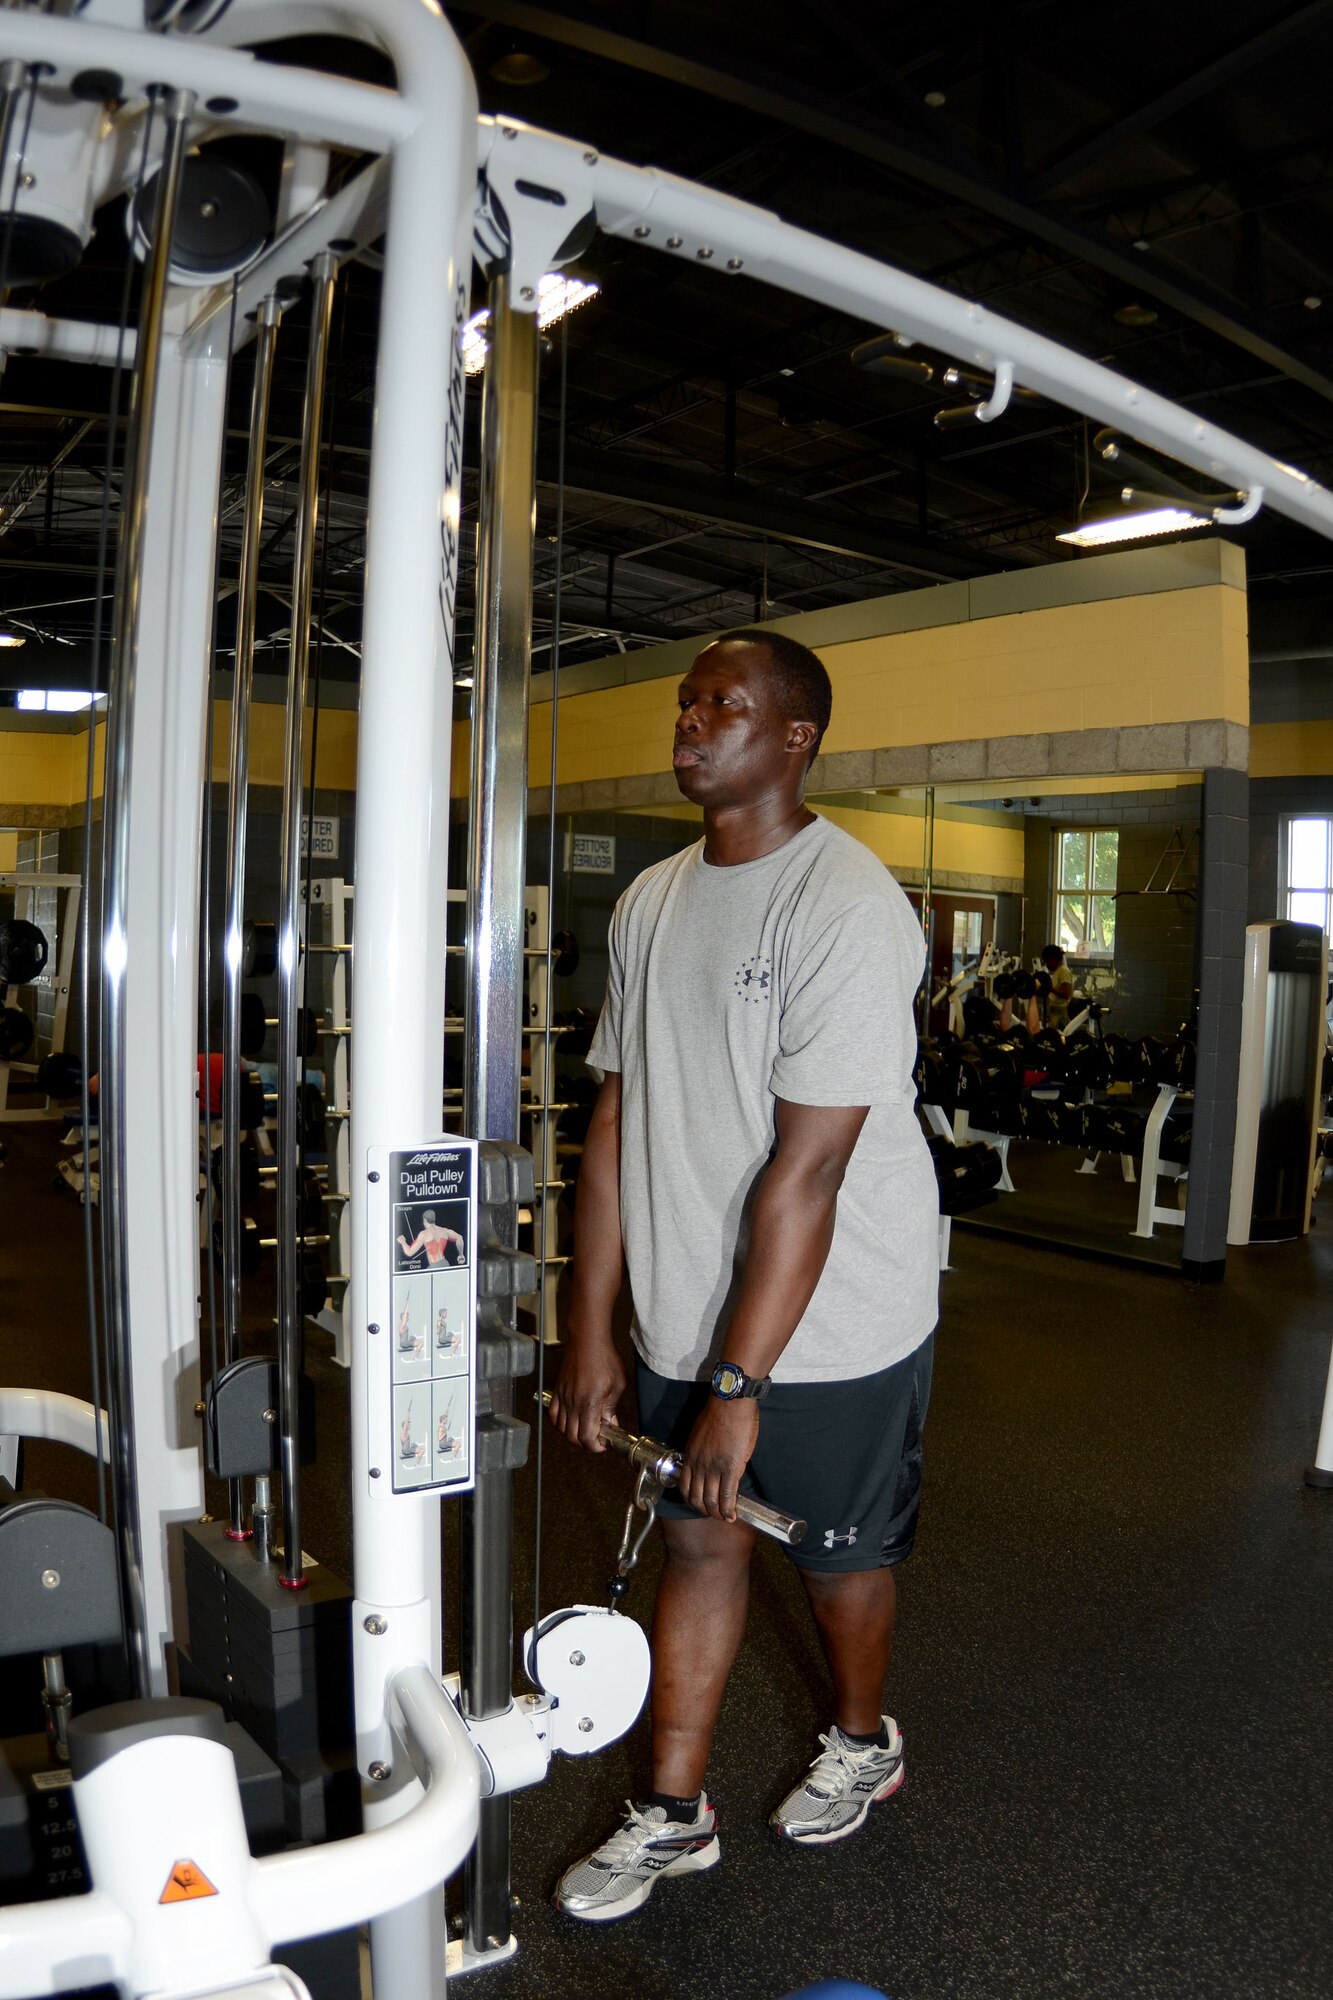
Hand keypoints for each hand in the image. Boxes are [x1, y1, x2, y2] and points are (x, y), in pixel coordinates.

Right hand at [548, 1334, 625, 1451]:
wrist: (587, 1340)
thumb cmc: (604, 1358)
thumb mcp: (617, 1385)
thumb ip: (611, 1408)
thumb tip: (609, 1424)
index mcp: (590, 1403)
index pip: (587, 1437)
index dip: (595, 1446)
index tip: (604, 1444)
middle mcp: (573, 1403)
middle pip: (572, 1437)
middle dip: (585, 1444)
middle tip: (596, 1439)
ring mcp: (563, 1398)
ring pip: (561, 1429)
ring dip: (573, 1435)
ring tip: (585, 1430)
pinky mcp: (557, 1391)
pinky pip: (553, 1415)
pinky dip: (559, 1424)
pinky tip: (569, 1421)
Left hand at [678, 1396, 758, 1522]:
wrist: (730, 1403)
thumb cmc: (718, 1414)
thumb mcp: (700, 1435)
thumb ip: (701, 1452)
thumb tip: (707, 1463)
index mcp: (690, 1456)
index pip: (684, 1486)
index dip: (691, 1500)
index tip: (700, 1504)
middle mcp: (699, 1465)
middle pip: (696, 1498)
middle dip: (704, 1510)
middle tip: (713, 1514)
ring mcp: (714, 1468)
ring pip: (711, 1500)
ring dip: (717, 1513)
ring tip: (724, 1517)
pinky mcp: (731, 1468)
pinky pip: (728, 1495)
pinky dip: (729, 1509)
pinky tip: (733, 1513)